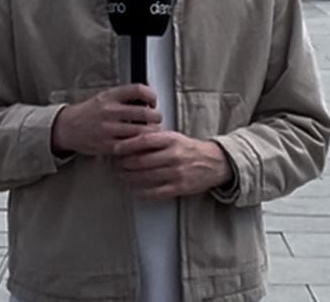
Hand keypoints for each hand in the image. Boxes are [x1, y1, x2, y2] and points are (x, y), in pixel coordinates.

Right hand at [51, 85, 161, 157]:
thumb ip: (124, 96)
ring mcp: (109, 129)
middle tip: (157, 119)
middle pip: (144, 112)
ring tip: (151, 132)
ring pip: (141, 131)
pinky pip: (131, 146)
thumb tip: (148, 96)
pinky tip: (140, 143)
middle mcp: (110, 111)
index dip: (151, 95)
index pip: (138, 90)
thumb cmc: (89, 112)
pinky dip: (139, 145)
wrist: (68, 127)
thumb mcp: (105, 97)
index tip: (153, 101)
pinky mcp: (108, 145)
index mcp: (110, 96)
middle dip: (156, 117)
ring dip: (151, 133)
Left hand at [114, 131, 231, 200]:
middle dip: (124, 164)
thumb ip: (154, 138)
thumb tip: (129, 140)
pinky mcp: (179, 187)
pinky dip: (141, 192)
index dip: (126, 145)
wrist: (215, 162)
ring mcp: (176, 173)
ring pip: (145, 177)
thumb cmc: (189, 149)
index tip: (114, 149)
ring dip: (129, 178)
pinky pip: (155, 192)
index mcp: (171, 140)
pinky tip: (133, 190)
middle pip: (141, 161)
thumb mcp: (174, 137)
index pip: (144, 141)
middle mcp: (173, 155)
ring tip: (120, 176)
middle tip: (114, 165)